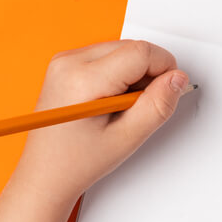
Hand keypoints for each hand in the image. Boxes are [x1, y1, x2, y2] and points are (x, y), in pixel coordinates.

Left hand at [0, 40, 189, 221]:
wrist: (44, 174)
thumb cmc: (76, 162)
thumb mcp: (126, 138)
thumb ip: (157, 105)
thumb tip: (177, 78)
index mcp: (82, 80)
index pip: (140, 52)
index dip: (164, 68)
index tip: (166, 91)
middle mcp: (68, 62)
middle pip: (131, 47)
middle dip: (148, 73)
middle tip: (138, 108)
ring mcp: (63, 61)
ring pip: (121, 49)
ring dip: (133, 73)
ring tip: (121, 108)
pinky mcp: (64, 63)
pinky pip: (107, 54)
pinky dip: (119, 73)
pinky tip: (110, 100)